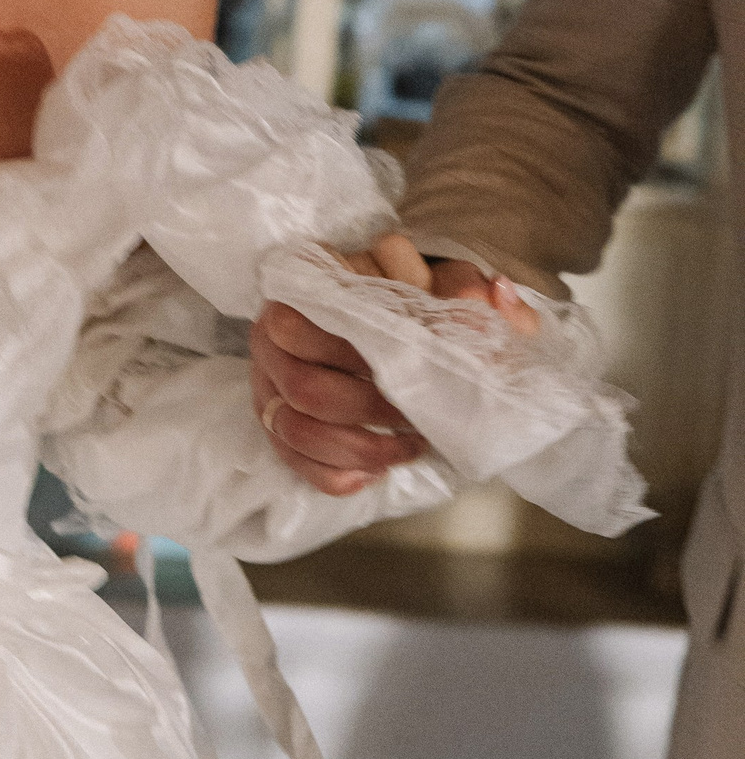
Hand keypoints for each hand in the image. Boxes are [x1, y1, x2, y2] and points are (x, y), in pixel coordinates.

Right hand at [249, 236, 536, 495]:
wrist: (387, 334)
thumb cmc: (413, 309)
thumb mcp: (441, 288)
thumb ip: (465, 287)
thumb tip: (489, 293)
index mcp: (310, 286)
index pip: (315, 321)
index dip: (363, 355)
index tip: (418, 370)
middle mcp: (274, 330)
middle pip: (305, 386)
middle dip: (368, 411)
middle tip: (416, 417)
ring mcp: (268, 379)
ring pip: (296, 429)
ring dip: (359, 447)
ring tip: (407, 447)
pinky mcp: (272, 421)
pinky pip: (293, 459)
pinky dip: (337, 473)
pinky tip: (375, 470)